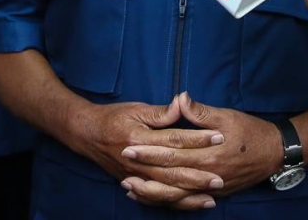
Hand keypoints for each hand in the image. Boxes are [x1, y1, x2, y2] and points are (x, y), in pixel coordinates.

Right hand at [76, 97, 223, 209]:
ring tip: (211, 197)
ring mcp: (135, 176)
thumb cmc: (113, 118)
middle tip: (220, 178)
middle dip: (198, 176)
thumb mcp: (135, 109)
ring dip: (189, 194)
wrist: (86, 134)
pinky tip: (191, 203)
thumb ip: (160, 112)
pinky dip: (175, 203)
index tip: (219, 137)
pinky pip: (156, 198)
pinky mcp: (134, 183)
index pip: (174, 140)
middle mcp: (137, 161)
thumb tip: (182, 104)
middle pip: (172, 171)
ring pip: (165, 189)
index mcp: (139, 139)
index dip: (198, 139)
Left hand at [120, 93, 278, 206]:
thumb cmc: (251, 131)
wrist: (275, 153)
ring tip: (129, 188)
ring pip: (175, 195)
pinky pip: (186, 202)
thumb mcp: (227, 116)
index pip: (171, 153)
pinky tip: (152, 198)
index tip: (128, 145)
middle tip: (121, 166)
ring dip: (151, 192)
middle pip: (169, 176)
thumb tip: (181, 98)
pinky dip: (168, 201)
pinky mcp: (214, 194)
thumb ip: (201, 112)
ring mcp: (210, 188)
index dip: (148, 150)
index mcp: (208, 153)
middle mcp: (207, 174)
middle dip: (143, 172)